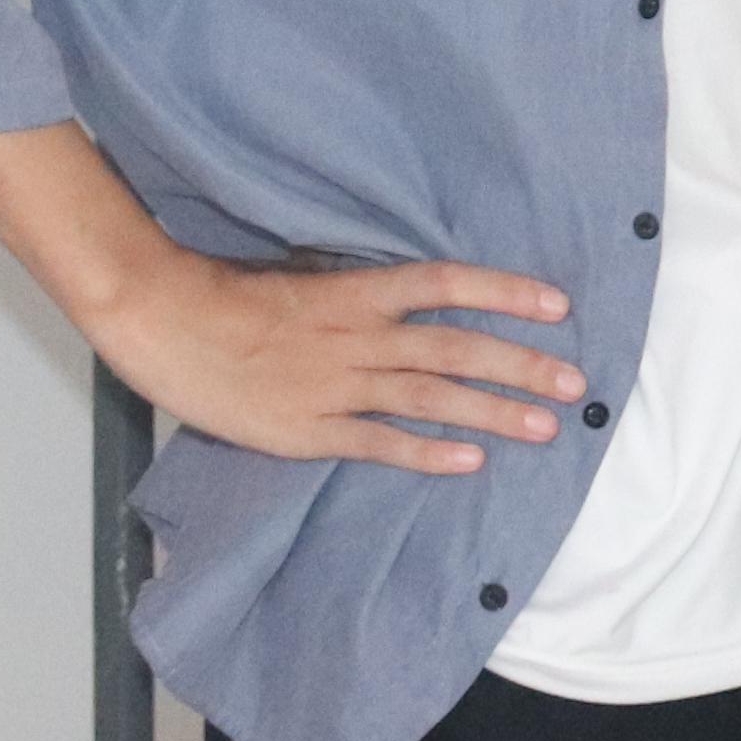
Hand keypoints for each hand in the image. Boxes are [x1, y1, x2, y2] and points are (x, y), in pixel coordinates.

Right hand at [89, 253, 579, 475]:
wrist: (164, 320)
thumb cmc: (229, 295)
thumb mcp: (303, 278)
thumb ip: (358, 294)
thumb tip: (413, 298)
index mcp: (355, 290)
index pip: (445, 283)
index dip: (504, 292)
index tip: (558, 305)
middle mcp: (356, 335)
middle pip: (454, 347)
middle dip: (520, 364)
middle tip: (576, 381)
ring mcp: (334, 385)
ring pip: (429, 396)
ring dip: (492, 412)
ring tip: (545, 426)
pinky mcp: (309, 430)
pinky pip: (379, 443)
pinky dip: (426, 452)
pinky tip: (470, 462)